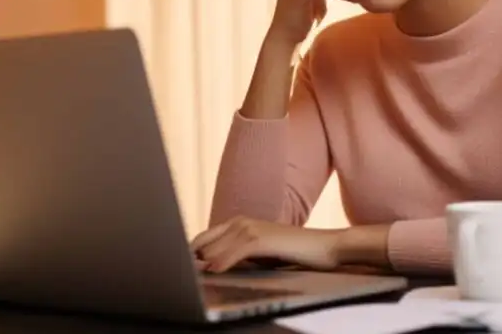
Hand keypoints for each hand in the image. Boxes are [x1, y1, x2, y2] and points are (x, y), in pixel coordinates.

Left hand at [190, 216, 342, 273]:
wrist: (323, 247)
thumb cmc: (291, 253)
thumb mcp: (258, 254)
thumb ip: (236, 257)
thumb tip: (209, 269)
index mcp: (237, 224)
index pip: (202, 239)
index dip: (189, 255)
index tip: (178, 270)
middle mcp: (240, 222)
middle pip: (204, 243)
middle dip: (191, 261)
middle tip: (180, 277)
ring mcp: (250, 228)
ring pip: (215, 248)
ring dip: (201, 264)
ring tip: (190, 278)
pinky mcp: (261, 239)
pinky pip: (234, 252)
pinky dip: (222, 262)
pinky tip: (214, 272)